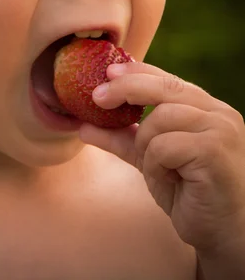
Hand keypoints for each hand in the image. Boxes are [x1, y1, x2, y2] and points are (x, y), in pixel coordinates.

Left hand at [78, 61, 244, 255]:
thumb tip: (83, 126)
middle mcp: (218, 113)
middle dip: (125, 89)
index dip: (135, 72)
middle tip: (97, 99)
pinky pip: (164, 146)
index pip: (167, 79)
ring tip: (158, 169)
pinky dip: (156, 165)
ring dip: (146, 146)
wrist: (222, 233)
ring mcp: (220, 130)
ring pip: (160, 118)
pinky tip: (171, 181)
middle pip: (163, 88)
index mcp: (207, 108)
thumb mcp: (150, 159)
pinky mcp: (214, 151)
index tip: (107, 73)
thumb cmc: (190, 193)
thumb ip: (123, 139)